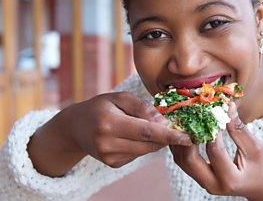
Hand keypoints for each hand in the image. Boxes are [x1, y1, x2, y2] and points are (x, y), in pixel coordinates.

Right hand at [28, 92, 191, 176]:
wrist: (75, 127)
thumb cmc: (100, 107)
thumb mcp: (118, 98)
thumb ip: (141, 107)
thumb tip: (162, 120)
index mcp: (109, 123)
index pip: (146, 131)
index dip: (169, 135)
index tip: (187, 136)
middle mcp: (108, 143)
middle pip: (148, 144)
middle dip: (166, 136)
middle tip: (177, 126)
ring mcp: (109, 157)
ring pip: (145, 150)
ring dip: (156, 140)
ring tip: (150, 126)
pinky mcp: (113, 164)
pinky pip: (138, 154)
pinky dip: (143, 145)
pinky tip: (133, 135)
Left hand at [169, 102, 262, 200]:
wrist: (261, 189)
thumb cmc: (261, 168)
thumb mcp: (254, 148)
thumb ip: (238, 129)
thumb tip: (227, 106)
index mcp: (230, 179)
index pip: (214, 150)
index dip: (211, 129)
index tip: (210, 111)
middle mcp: (213, 185)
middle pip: (189, 159)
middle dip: (187, 136)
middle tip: (190, 116)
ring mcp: (204, 183)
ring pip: (182, 161)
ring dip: (180, 140)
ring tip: (183, 120)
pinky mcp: (199, 178)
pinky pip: (184, 161)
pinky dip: (182, 145)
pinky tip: (184, 130)